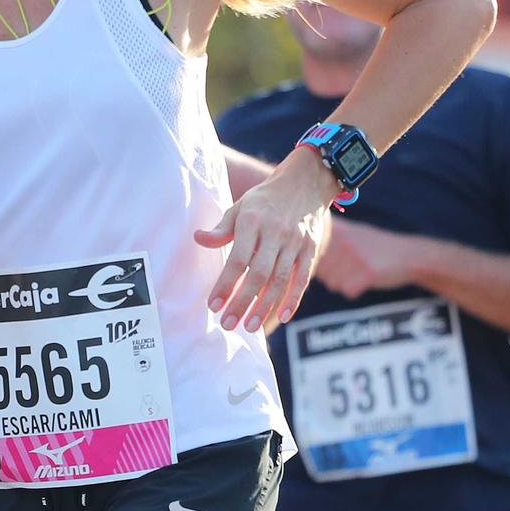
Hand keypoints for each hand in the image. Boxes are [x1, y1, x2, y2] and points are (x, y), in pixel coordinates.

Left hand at [196, 153, 333, 330]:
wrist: (304, 184)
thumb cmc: (263, 201)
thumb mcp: (239, 208)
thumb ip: (220, 229)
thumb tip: (197, 238)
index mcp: (252, 222)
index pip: (237, 259)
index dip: (225, 284)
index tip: (213, 306)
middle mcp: (275, 233)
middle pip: (259, 274)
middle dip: (242, 302)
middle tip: (228, 324)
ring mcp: (295, 242)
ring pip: (280, 280)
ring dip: (265, 306)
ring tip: (250, 326)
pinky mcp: (311, 249)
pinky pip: (302, 278)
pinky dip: (293, 299)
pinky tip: (282, 317)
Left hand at [312, 216, 419, 299]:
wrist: (407, 255)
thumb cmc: (372, 246)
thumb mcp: (349, 232)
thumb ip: (323, 237)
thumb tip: (292, 252)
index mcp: (336, 229)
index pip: (307, 253)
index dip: (311, 262)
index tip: (330, 260)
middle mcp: (343, 240)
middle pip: (318, 271)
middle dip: (330, 273)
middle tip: (351, 265)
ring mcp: (355, 256)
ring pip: (331, 282)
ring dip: (343, 281)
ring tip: (359, 269)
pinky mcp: (367, 273)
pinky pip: (346, 291)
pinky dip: (354, 289)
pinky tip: (365, 278)